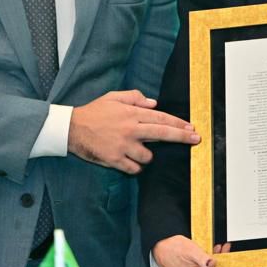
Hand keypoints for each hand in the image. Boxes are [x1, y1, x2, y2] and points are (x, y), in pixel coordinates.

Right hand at [69, 90, 199, 173]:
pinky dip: (135, 166)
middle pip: (163, 134)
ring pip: (148, 156)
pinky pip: (134, 168)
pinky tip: (131, 161)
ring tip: (138, 150)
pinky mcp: (114, 159)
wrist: (71, 128)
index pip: (161, 118)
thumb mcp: (113, 97)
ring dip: (147, 155)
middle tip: (195, 140)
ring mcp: (123, 146)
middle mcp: (131, 130)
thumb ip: (135, 98)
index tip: (191, 128)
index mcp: (132, 114)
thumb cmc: (93, 112)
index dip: (179, 124)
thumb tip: (154, 103)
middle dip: (182, 137)